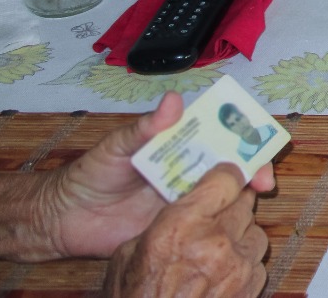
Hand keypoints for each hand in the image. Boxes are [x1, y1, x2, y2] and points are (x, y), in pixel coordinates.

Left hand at [42, 93, 274, 261]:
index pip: (220, 133)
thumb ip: (145, 128)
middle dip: (254, 168)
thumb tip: (173, 101)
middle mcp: (187, 169)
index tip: (259, 141)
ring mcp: (184, 198)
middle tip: (263, 180)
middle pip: (232, 163)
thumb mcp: (117, 146)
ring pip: (224, 193)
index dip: (245, 134)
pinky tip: (228, 225)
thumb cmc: (89, 175)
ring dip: (242, 196)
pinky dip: (222, 223)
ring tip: (251, 202)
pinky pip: (206, 223)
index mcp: (178, 144)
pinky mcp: (178, 226)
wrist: (64, 220)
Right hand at [101, 165, 268, 297]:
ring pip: (256, 233)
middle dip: (232, 207)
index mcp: (181, 225)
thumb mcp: (129, 254)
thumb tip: (184, 208)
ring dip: (241, 239)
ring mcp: (236, 267)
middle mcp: (214, 241)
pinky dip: (245, 267)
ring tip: (218, 251)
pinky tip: (223, 276)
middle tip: (218, 216)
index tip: (225, 176)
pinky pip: (257, 264)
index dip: (227, 175)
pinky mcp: (249, 289)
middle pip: (243, 203)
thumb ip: (163, 224)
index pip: (225, 179)